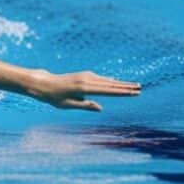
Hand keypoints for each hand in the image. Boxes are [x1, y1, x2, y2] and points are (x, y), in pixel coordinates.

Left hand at [26, 69, 140, 110]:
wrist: (43, 83)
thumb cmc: (53, 97)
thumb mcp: (67, 105)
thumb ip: (84, 106)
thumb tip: (100, 108)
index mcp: (83, 88)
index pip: (107, 91)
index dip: (122, 93)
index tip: (134, 93)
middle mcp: (86, 80)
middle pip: (110, 84)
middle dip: (125, 86)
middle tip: (140, 88)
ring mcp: (85, 76)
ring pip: (106, 80)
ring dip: (120, 83)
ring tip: (134, 85)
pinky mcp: (83, 75)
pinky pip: (100, 79)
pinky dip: (109, 81)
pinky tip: (116, 82)